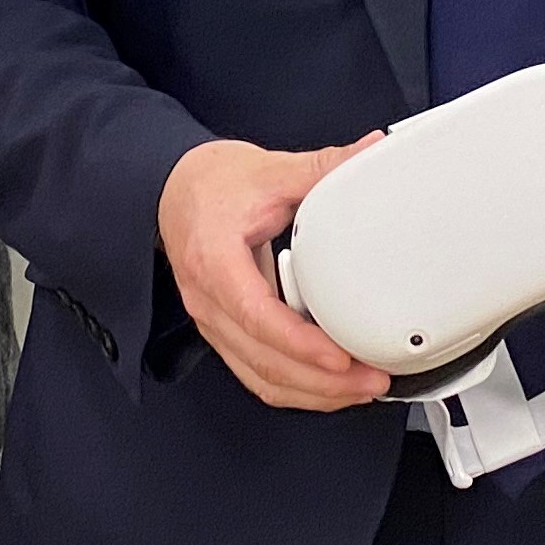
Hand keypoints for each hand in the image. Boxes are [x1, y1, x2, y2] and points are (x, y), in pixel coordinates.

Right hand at [157, 137, 389, 409]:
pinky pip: (257, 372)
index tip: (339, 357)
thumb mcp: (268, 170)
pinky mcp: (224, 331)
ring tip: (360, 388)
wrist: (174, 190)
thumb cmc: (210, 184)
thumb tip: (370, 151)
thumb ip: (322, 166)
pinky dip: (295, 388)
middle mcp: (208, 301)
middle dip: (320, 382)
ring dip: (312, 394)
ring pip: (260, 378)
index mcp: (215, 261)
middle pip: (263, 362)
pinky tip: (329, 386)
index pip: (257, 317)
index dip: (300, 345)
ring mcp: (213, 322)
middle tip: (370, 379)